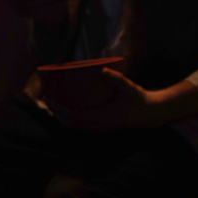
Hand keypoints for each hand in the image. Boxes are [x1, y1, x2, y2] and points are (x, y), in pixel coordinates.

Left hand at [51, 71, 197, 130]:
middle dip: (57, 114)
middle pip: (71, 122)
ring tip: (53, 106)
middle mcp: (100, 124)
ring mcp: (102, 127)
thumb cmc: (140, 99)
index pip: (74, 116)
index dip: (59, 109)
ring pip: (77, 126)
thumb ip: (117, 79)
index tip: (48, 101)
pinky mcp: (104, 126)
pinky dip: (72, 120)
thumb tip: (104, 70)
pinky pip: (83, 125)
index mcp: (102, 117)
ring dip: (63, 117)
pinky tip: (68, 111)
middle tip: (45, 101)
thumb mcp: (129, 88)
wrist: (152, 113)